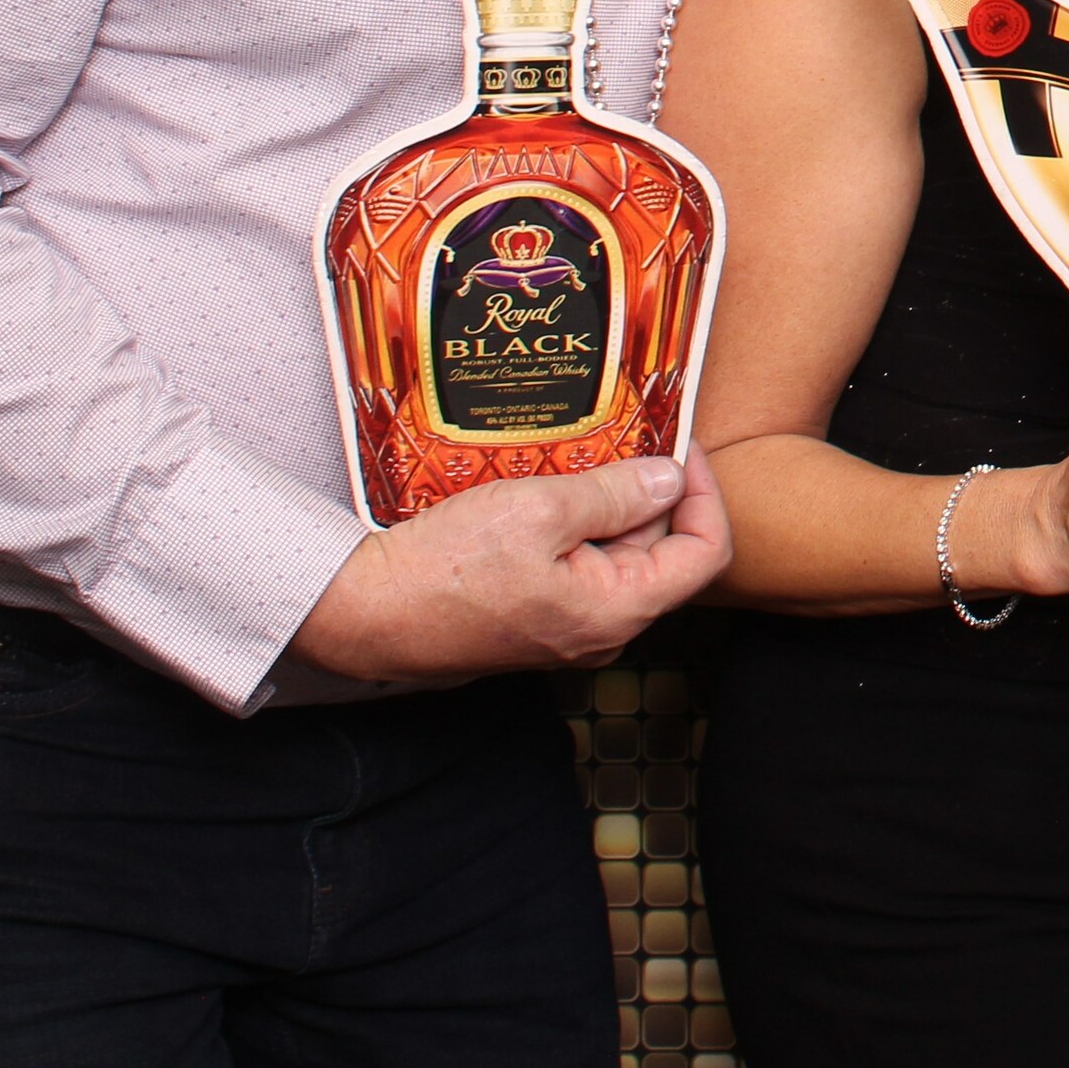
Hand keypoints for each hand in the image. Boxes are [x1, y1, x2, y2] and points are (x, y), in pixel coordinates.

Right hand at [290, 454, 731, 683]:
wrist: (363, 611)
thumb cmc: (445, 566)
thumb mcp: (539, 511)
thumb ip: (616, 494)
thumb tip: (670, 477)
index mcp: (616, 611)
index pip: (705, 553)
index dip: (704, 493)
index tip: (678, 446)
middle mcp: (601, 630)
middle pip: (661, 550)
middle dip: (649, 491)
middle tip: (621, 437)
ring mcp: (566, 626)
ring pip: (616, 554)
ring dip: (606, 504)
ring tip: (575, 458)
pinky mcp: (534, 616)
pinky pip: (577, 565)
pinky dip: (574, 525)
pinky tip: (545, 489)